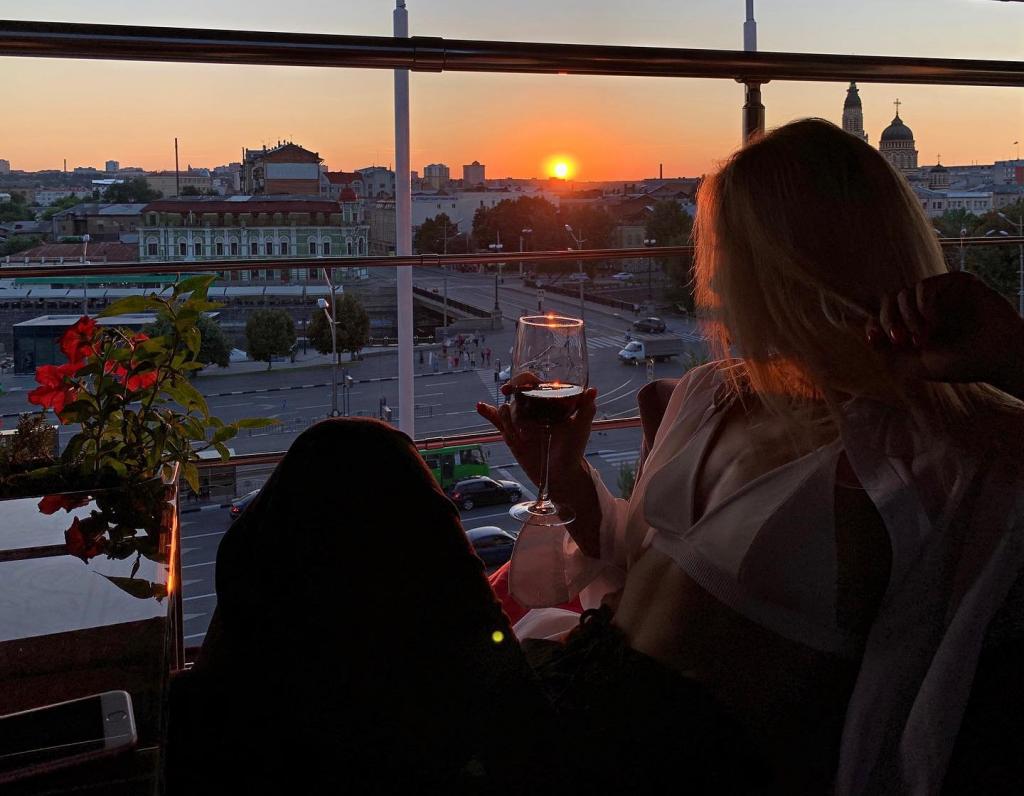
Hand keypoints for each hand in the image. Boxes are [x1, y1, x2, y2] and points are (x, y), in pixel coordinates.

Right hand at [476, 372, 597, 497]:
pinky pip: (497, 422)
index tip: (518, 385)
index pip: (532, 383)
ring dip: (509, 419)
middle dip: (513, 396)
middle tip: (509, 395)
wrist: (560, 475)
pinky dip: (488, 414)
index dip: (522, 380)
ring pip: (507, 410)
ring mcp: (520, 422)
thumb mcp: (582, 428)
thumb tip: (593, 390)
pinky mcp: (511, 435)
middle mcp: (533, 409)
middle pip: (517, 395)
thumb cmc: (573, 449)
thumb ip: (586, 409)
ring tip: (520, 436)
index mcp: (548, 402)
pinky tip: (480, 406)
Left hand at [868, 272, 1023, 392]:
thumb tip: (868, 333)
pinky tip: (935, 322)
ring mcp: (940, 293)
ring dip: (908, 318)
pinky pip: (925, 286)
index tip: (882, 338)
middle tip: (903, 340)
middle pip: (888, 301)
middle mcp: (924, 307)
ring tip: (925, 337)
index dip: (875, 324)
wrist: (999, 358)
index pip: (882, 315)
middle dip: (889, 321)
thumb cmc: (962, 364)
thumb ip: (890, 352)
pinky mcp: (956, 282)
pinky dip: (923, 305)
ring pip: (903, 293)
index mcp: (913, 324)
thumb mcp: (917, 365)